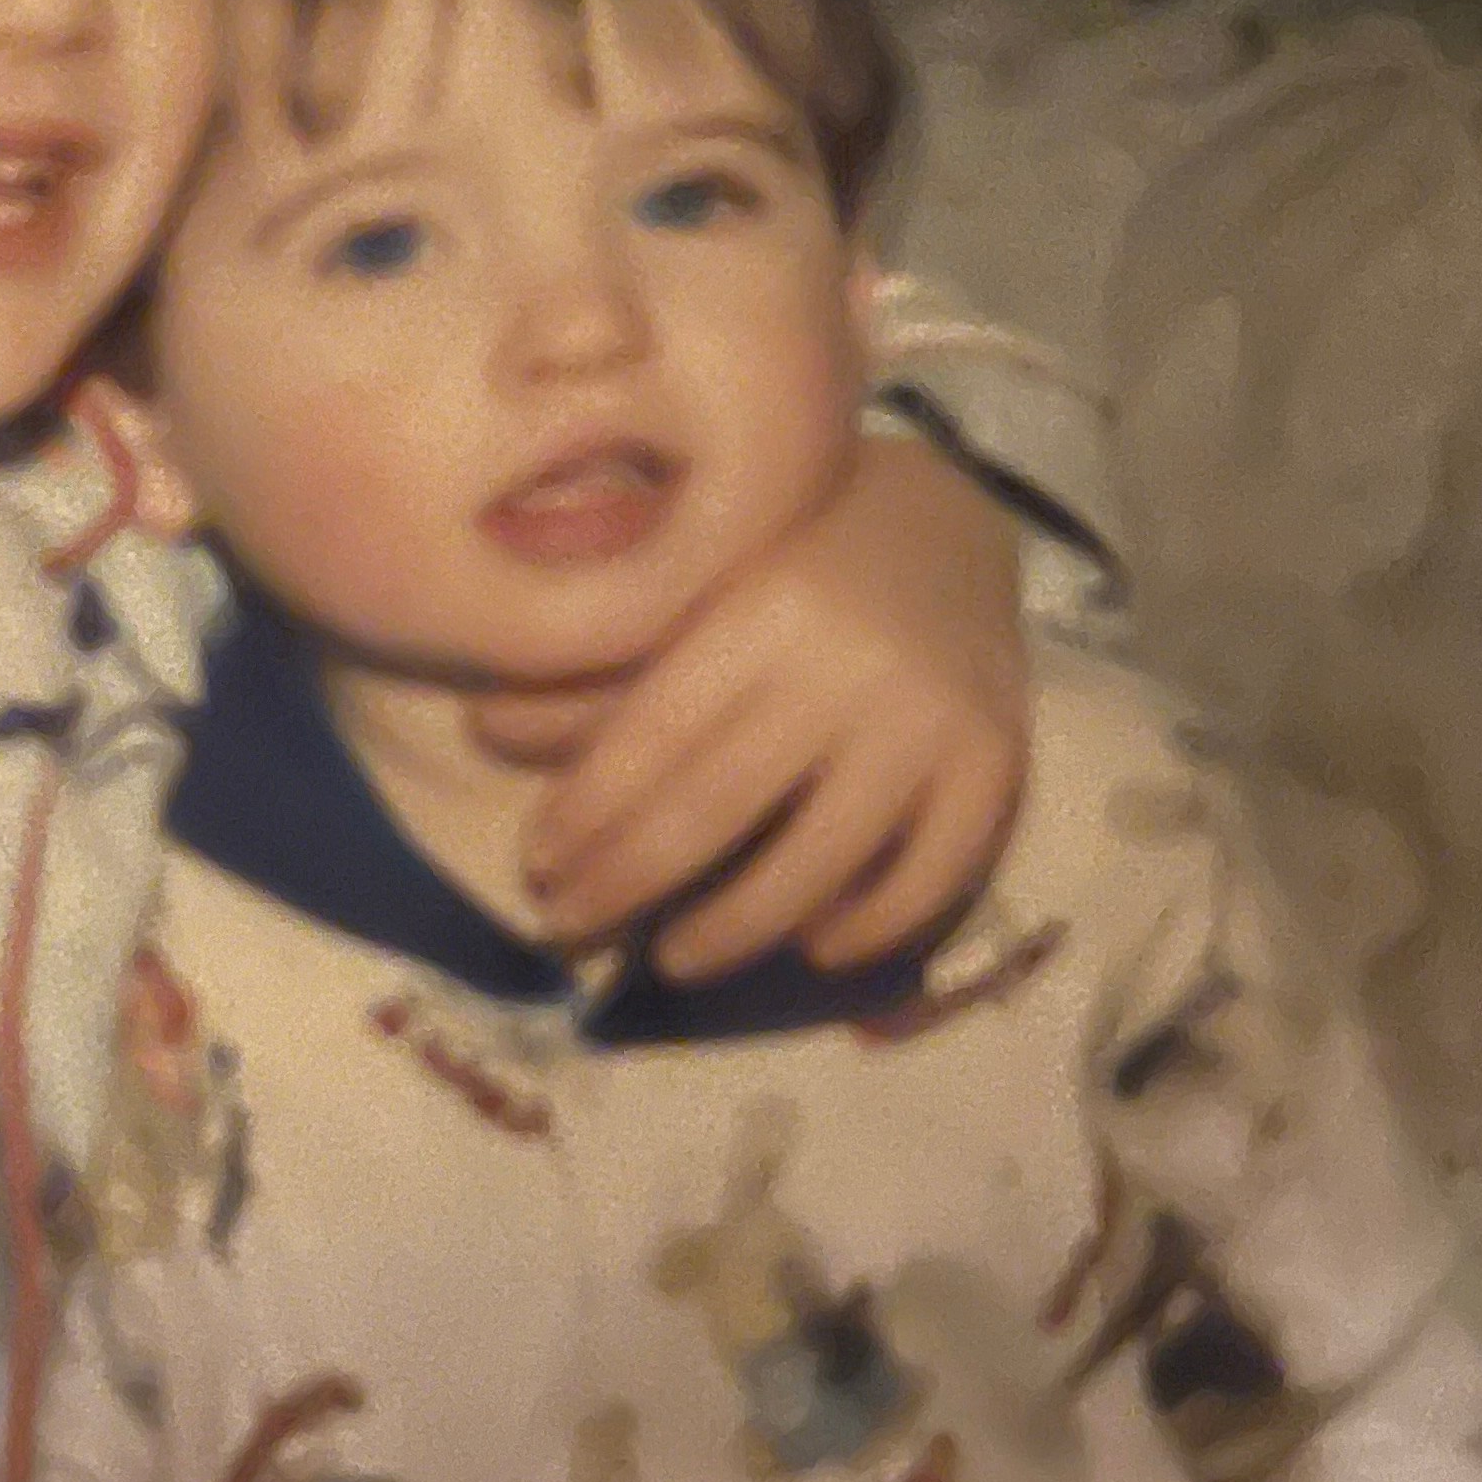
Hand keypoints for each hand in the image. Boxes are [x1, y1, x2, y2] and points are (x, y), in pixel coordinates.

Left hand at [496, 435, 1029, 976]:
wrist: (949, 520)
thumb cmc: (794, 551)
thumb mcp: (699, 586)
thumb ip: (607, 667)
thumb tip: (484, 729)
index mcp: (765, 608)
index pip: (656, 736)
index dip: (588, 811)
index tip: (538, 863)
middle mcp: (850, 669)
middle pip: (719, 808)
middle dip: (628, 882)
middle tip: (565, 927)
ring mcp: (932, 724)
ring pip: (820, 863)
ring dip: (734, 930)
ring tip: (671, 961)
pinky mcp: (998, 766)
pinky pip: (933, 876)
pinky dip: (870, 925)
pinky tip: (811, 945)